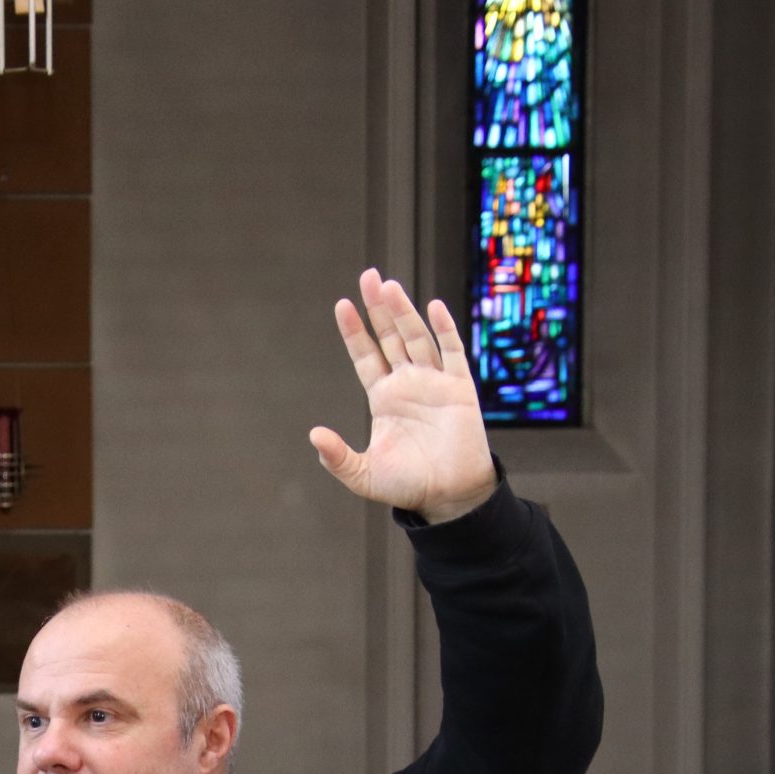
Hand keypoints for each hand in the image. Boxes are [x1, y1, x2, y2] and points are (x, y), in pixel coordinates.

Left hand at [309, 269, 498, 524]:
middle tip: (368, 277)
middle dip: (378, 308)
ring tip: (389, 286)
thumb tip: (314, 436)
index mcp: (383, 398)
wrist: (448, 496)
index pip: (365, 356)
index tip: (343, 305)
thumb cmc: (407, 486)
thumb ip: (338, 458)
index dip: (354, 331)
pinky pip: (452, 353)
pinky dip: (444, 329)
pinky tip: (432, 307)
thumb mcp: (364, 475)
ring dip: (404, 312)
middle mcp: (407, 384)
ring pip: (417, 338)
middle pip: (390, 337)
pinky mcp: (460, 389)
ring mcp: (434, 383)